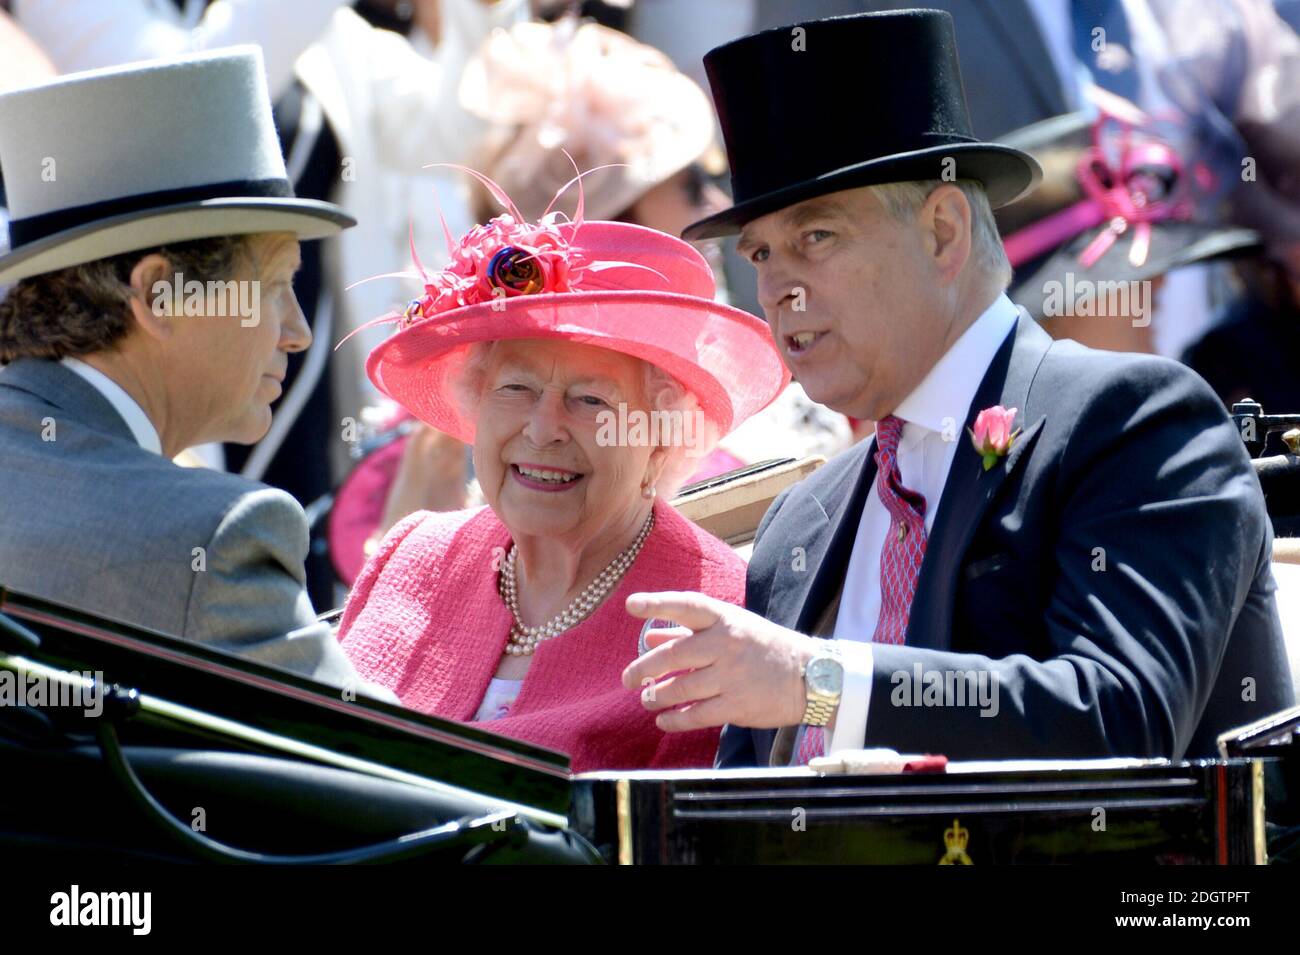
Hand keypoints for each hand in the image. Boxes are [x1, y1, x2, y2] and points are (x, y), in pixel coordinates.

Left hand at [621, 591, 818, 731]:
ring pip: (681, 688)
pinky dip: (674, 719)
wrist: (810, 676)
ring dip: (656, 696)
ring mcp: (732, 676)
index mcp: (725, 619)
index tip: (631, 605)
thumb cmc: (764, 647)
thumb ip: (688, 631)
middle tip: (627, 679)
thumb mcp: (731, 627)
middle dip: (644, 669)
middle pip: (673, 655)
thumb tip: (650, 635)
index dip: (657, 604)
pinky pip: (696, 714)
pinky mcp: (737, 705)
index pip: (687, 605)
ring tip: (647, 699)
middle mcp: (727, 644)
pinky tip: (664, 720)